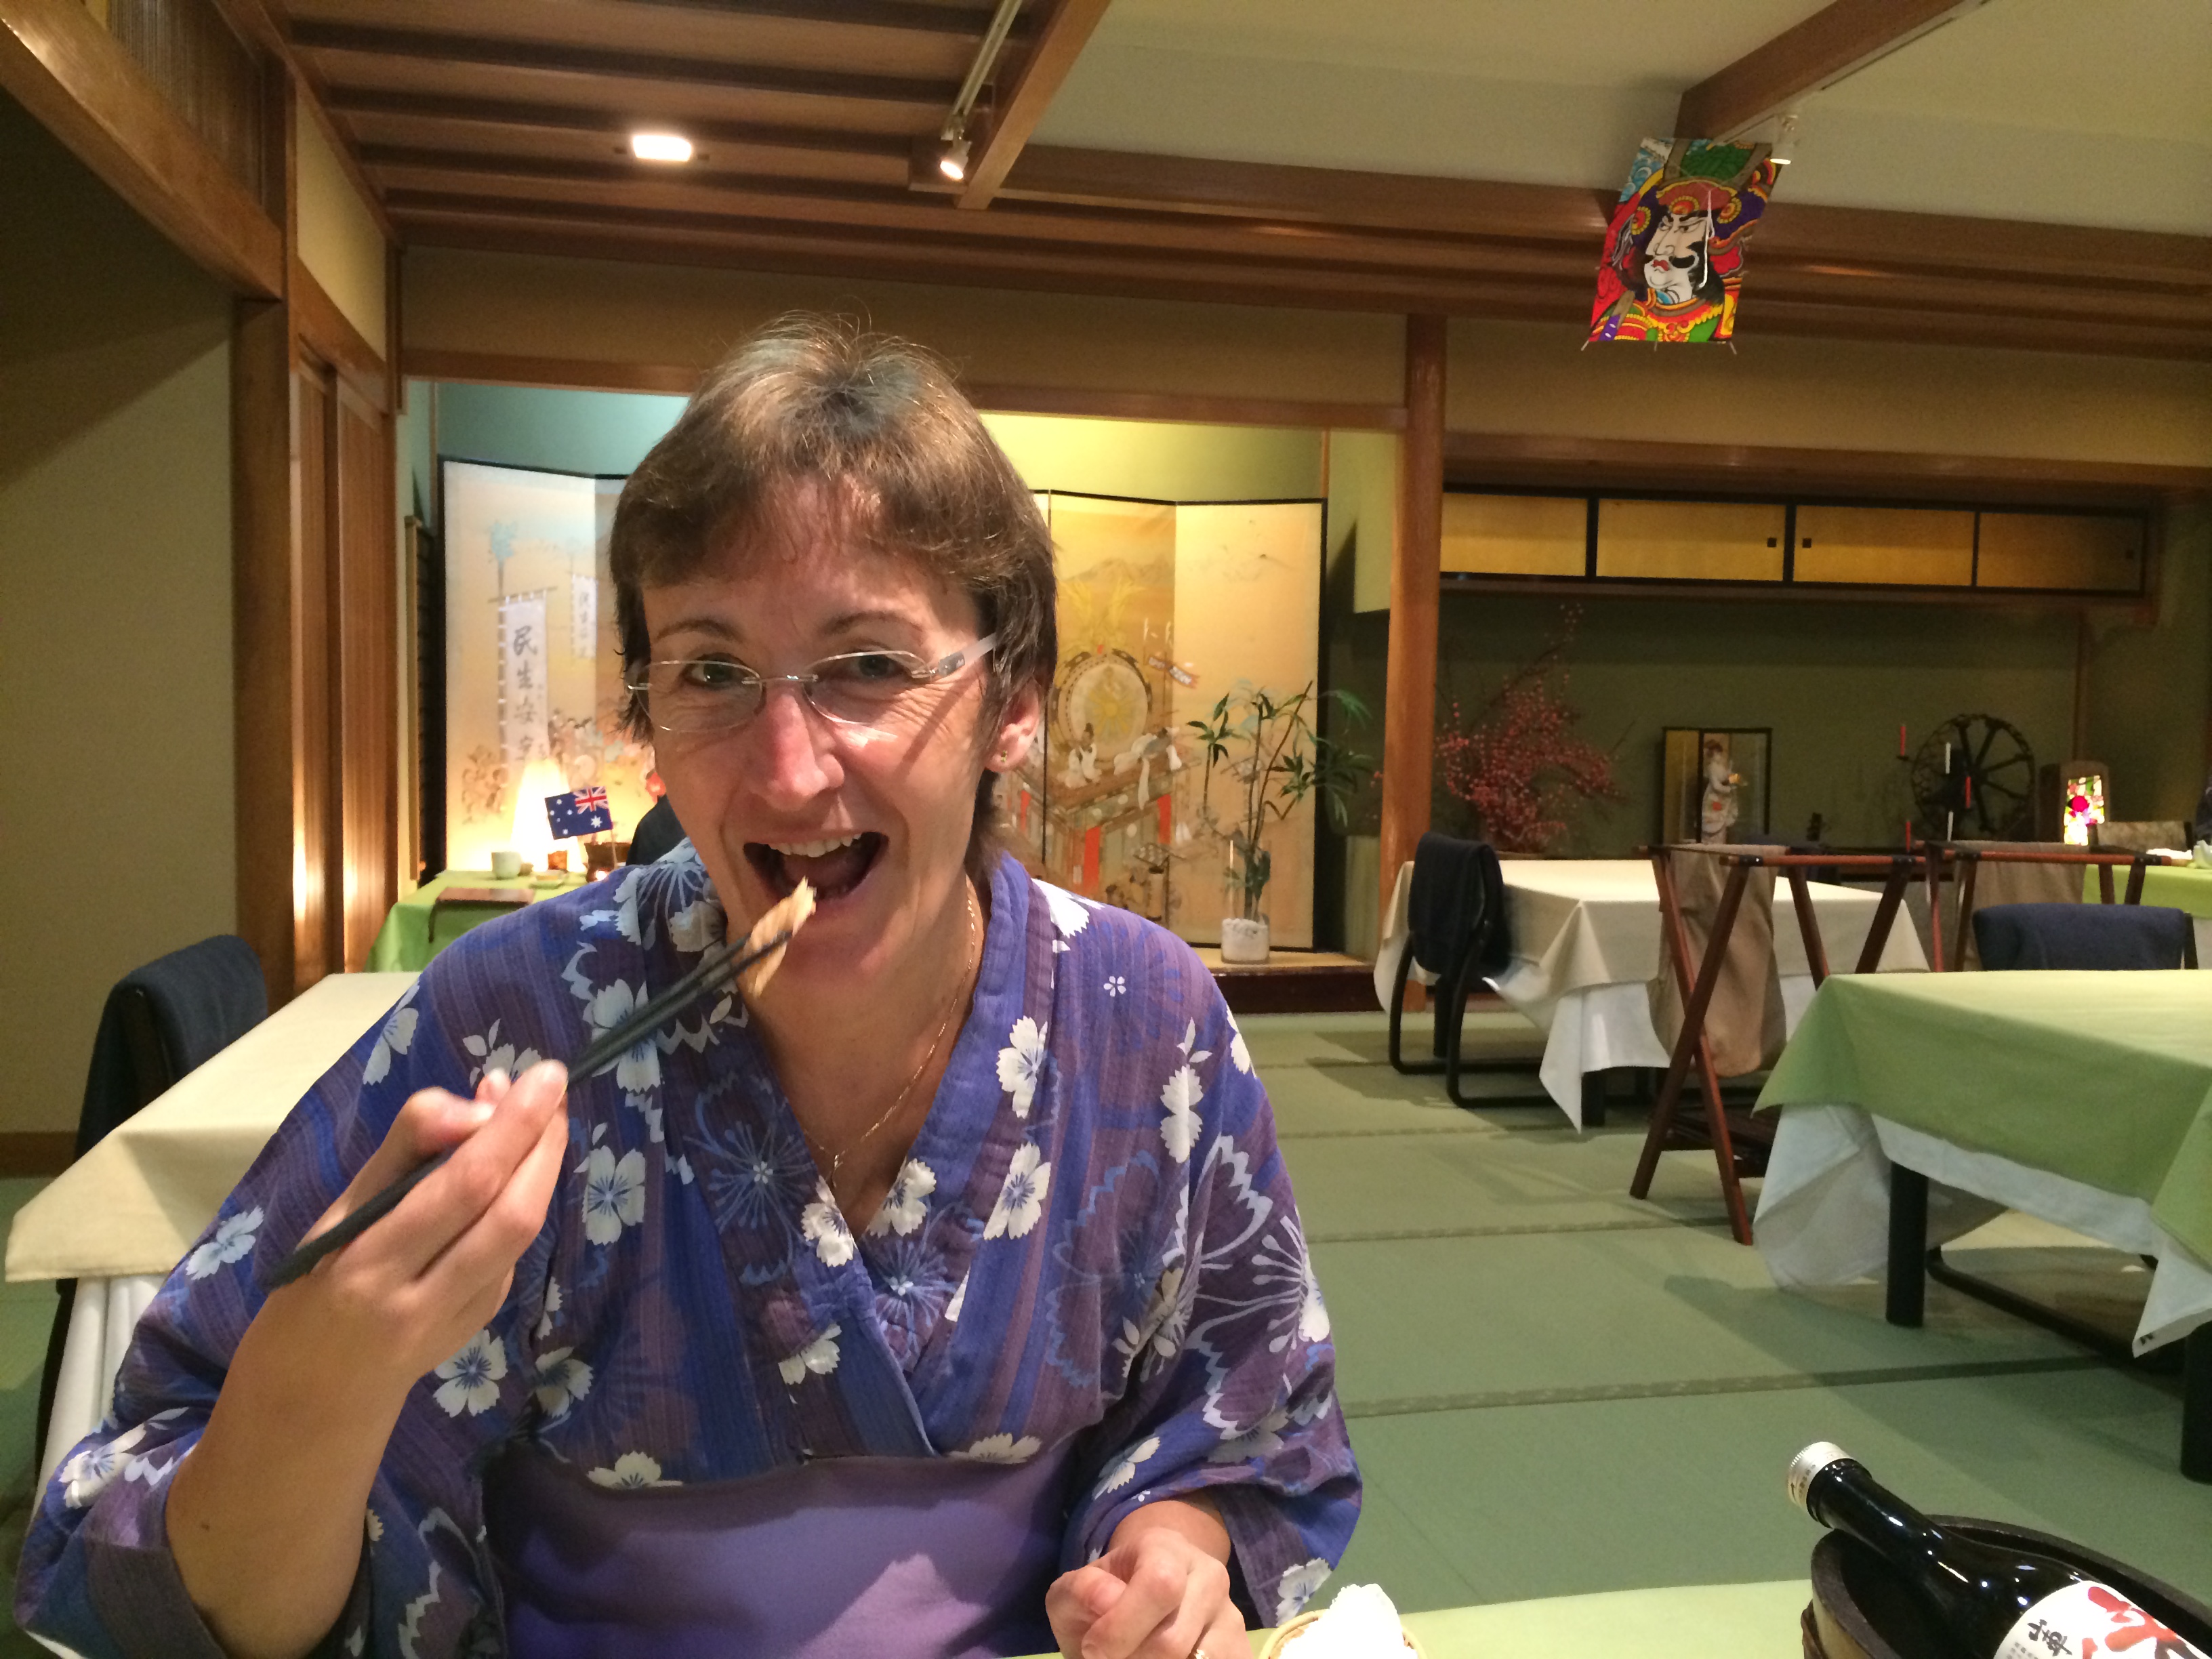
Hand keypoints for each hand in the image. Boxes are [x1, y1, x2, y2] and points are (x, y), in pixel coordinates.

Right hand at [258, 1058, 569, 1408]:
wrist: (309, 1399)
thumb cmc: (311, 1290)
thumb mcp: (335, 1215)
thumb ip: (405, 1153)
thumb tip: (481, 1101)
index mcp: (368, 1263)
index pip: (463, 1185)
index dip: (512, 1126)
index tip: (540, 1075)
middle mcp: (418, 1298)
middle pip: (508, 1214)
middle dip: (541, 1143)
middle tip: (551, 1085)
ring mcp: (455, 1321)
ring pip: (518, 1238)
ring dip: (542, 1169)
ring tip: (541, 1116)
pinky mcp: (476, 1328)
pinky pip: (509, 1258)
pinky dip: (521, 1204)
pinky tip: (518, 1170)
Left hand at [1048, 1499, 1242, 1658]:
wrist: (1140, 1598)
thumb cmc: (1105, 1596)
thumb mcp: (1076, 1590)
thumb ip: (1080, 1591)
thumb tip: (1107, 1601)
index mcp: (1168, 1548)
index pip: (1160, 1585)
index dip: (1121, 1627)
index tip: (1093, 1649)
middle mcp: (1209, 1576)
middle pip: (1174, 1640)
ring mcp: (1230, 1615)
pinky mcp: (1241, 1649)